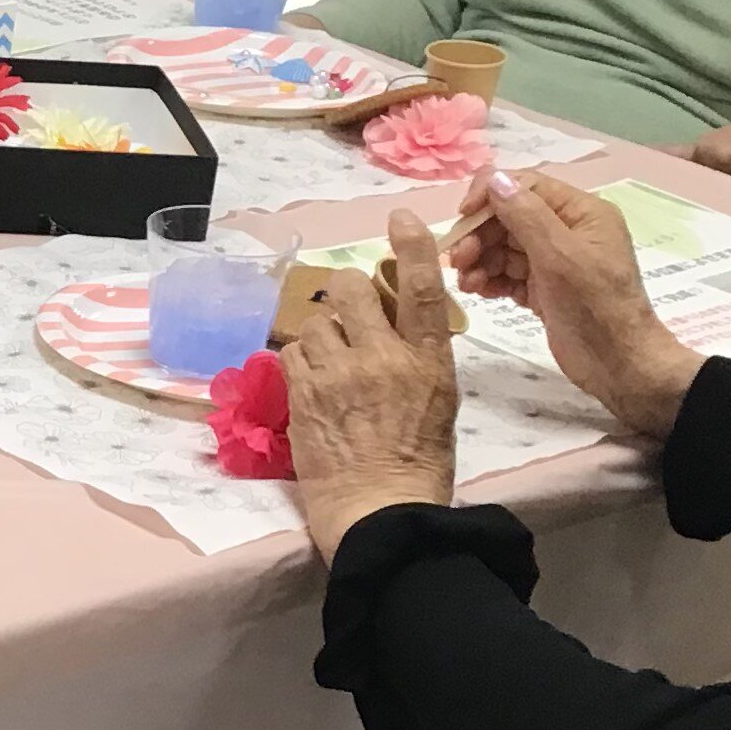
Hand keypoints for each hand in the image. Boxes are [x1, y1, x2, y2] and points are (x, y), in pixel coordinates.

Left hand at [284, 212, 462, 560]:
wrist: (381, 512)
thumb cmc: (418, 466)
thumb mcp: (438, 403)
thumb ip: (418, 357)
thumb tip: (395, 325)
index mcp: (429, 360)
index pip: (424, 288)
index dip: (412, 246)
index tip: (400, 217)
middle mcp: (384, 358)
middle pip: (350, 290)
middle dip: (343, 294)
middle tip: (346, 316)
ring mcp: (340, 373)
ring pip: (315, 321)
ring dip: (320, 335)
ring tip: (330, 367)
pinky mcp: (304, 393)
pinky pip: (292, 352)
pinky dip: (298, 362)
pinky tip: (311, 385)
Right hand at [448, 169, 701, 438]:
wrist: (618, 365)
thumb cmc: (595, 307)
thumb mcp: (560, 256)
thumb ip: (526, 215)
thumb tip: (496, 178)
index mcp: (582, 212)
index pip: (526, 186)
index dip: (490, 195)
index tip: (462, 217)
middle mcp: (567, 230)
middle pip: (510, 217)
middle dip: (480, 235)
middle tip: (457, 261)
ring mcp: (555, 260)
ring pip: (504, 246)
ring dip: (480, 260)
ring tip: (467, 284)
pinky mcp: (543, 288)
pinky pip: (508, 273)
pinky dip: (490, 279)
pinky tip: (478, 292)